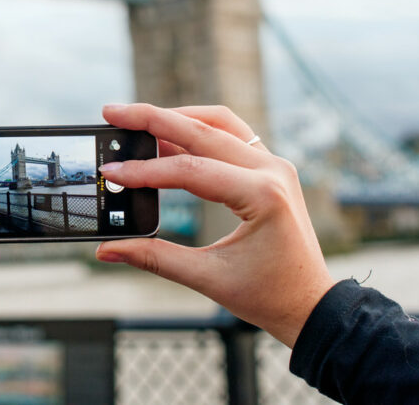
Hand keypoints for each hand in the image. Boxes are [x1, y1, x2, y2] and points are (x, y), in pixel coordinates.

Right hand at [95, 103, 333, 347]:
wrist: (311, 304)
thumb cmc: (269, 295)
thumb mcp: (208, 278)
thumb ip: (154, 258)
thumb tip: (107, 250)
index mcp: (262, 195)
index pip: (191, 170)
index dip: (145, 171)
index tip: (112, 173)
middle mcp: (272, 170)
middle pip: (203, 130)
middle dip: (153, 119)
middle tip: (114, 113)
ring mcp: (273, 165)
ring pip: (219, 122)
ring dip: (178, 117)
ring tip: (137, 121)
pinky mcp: (269, 168)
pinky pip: (230, 135)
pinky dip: (197, 130)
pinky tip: (167, 137)